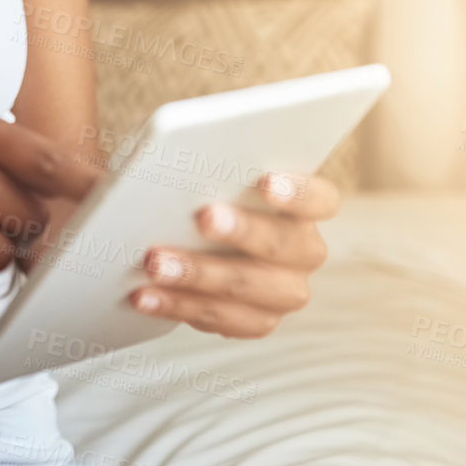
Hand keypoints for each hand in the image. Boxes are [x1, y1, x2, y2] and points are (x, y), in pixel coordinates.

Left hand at [127, 172, 339, 338]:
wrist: (179, 232)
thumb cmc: (196, 188)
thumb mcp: (205, 166)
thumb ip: (207, 153)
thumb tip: (180, 144)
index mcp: (305, 205)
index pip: (320, 198)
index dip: (298, 192)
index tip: (264, 181)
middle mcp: (304, 250)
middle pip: (285, 244)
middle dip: (242, 231)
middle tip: (203, 218)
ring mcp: (284, 290)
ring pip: (251, 288)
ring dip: (200, 276)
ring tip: (155, 264)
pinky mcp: (255, 320)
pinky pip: (223, 320)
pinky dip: (180, 306)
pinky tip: (146, 296)